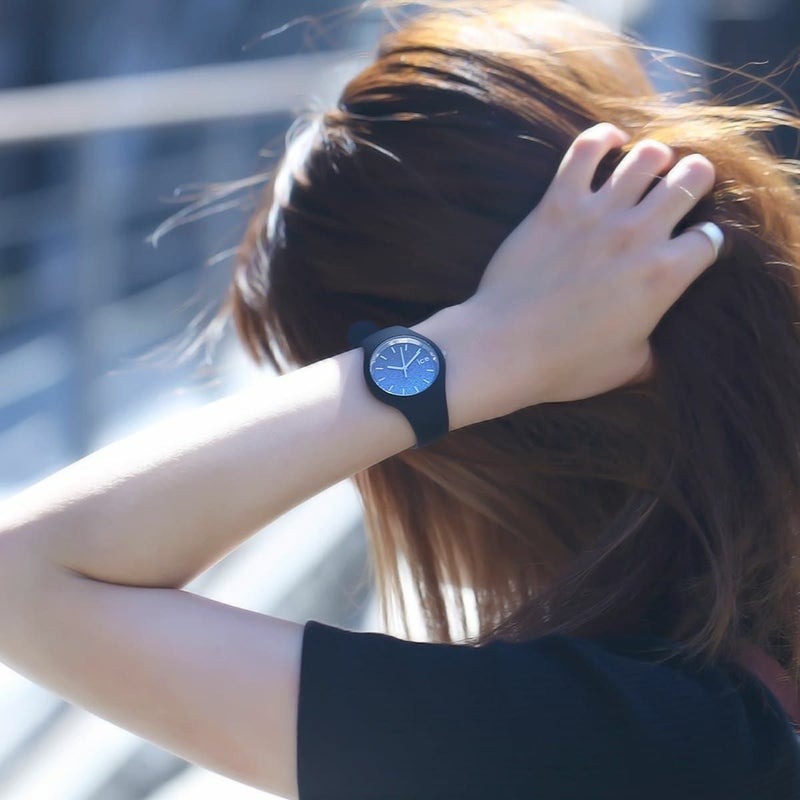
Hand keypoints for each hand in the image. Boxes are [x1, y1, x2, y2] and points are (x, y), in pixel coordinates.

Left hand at [462, 122, 717, 411]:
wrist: (505, 348)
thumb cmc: (567, 364)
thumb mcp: (629, 366)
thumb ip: (657, 349)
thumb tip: (665, 348)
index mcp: (665, 275)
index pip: (712, 237)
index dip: (708, 241)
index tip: (694, 247)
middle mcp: (639, 235)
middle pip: (692, 178)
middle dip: (695, 181)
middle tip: (682, 192)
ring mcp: (597, 213)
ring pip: (647, 156)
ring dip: (655, 159)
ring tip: (649, 170)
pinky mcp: (558, 203)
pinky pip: (586, 148)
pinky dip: (602, 138)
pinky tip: (610, 142)